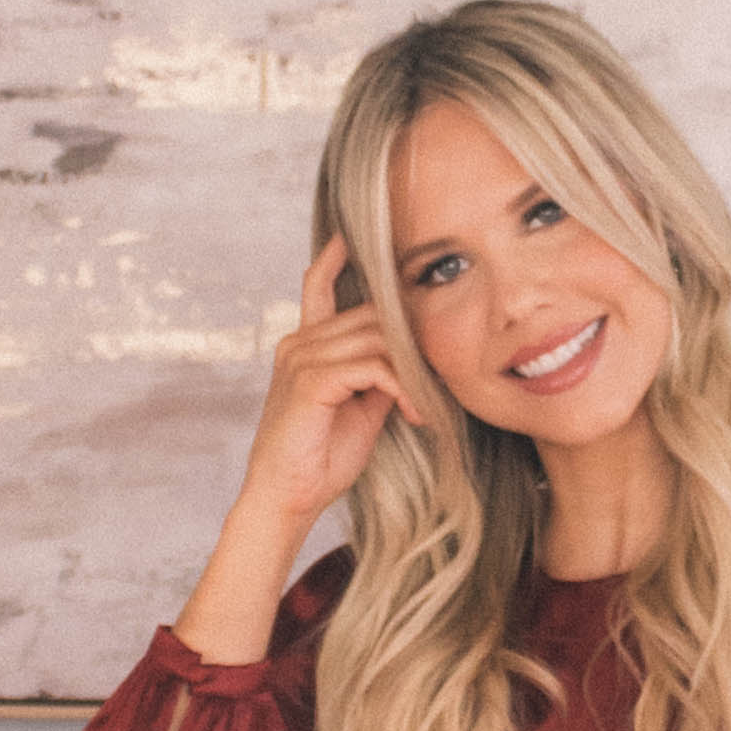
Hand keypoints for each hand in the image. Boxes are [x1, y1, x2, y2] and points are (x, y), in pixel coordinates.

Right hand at [239, 235, 421, 530]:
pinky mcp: (310, 380)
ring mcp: (301, 358)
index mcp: (306, 344)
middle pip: (372, 313)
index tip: (353, 231)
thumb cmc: (322, 456)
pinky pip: (372, 366)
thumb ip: (377, 372)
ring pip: (377, 338)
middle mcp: (299, 342)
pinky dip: (402, 387)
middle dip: (412, 339)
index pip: (318, 284)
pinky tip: (415, 414)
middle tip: (442, 372)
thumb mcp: (360, 405)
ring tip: (429, 403)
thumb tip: (410, 353)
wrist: (288, 498)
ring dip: (413, 370)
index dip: (335, 256)